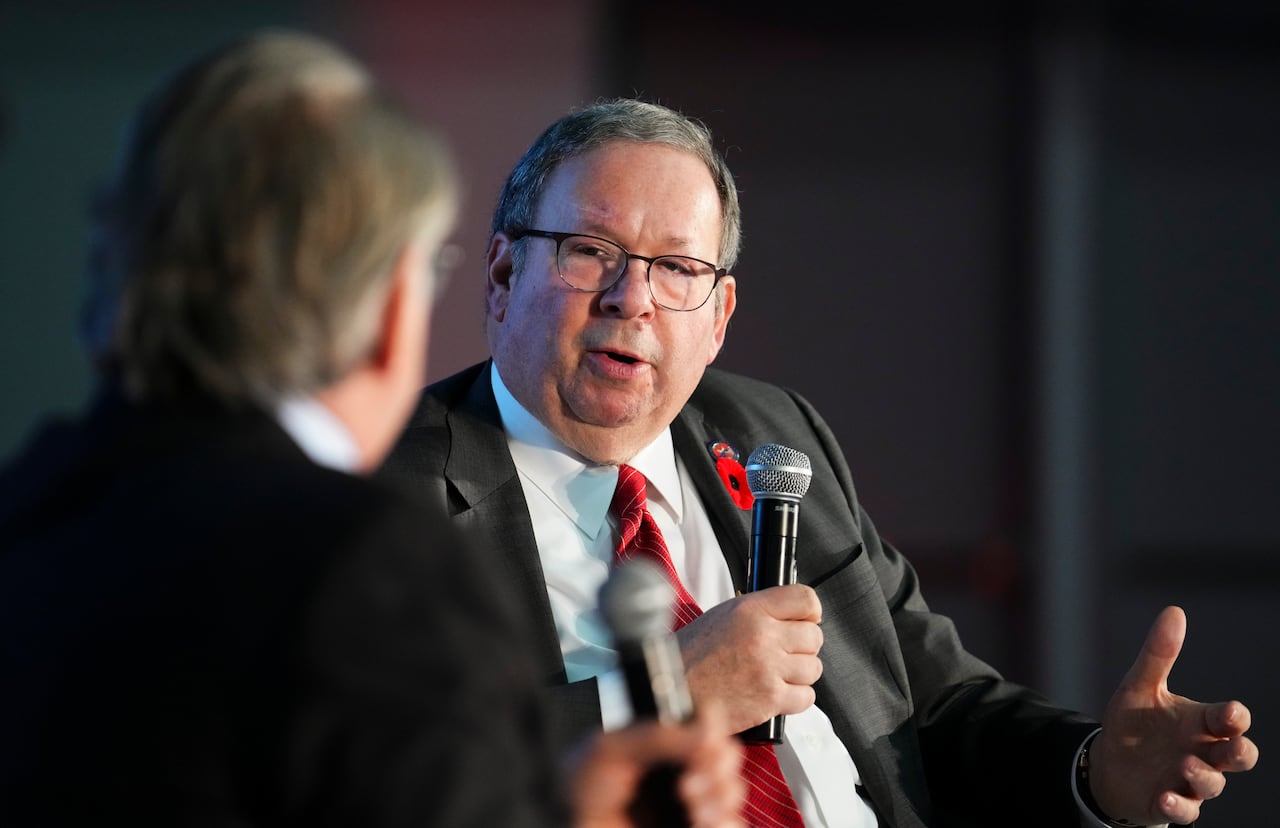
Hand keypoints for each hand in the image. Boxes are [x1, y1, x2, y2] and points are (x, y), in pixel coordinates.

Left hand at [566, 703, 745, 827]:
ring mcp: (691, 804)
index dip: (711, 728)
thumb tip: (705, 730)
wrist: (568, 827)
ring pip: (734, 792)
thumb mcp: (607, 750)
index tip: (701, 741)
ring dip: (720, 797)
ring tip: (692, 809)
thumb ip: (656, 734)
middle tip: (687, 784)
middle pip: (728, 755)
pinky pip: (734, 826)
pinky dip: (726, 824)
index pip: (706, 721)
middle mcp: (680, 769)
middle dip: (717, 768)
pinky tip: (701, 824)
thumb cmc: (578, 795)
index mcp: (662, 742)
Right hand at [676, 584, 822, 733]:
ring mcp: (769, 668)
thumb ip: (759, 612)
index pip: (806, 599)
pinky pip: (807, 697)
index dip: (809, 612)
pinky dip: (796, 698)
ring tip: (776, 674)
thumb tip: (792, 616)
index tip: (804, 620)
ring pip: (813, 668)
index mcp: (750, 609)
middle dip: (802, 646)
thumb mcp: (723, 616)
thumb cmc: (691, 656)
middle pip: (814, 636)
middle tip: (784, 653)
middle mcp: (763, 636)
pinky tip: (775, 692)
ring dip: (799, 673)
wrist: (673, 690)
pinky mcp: (771, 700)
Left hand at [1089, 606, 1257, 825]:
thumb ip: (1158, 655)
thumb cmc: (1133, 724)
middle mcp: (1201, 752)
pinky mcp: (1169, 803)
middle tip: (1232, 747)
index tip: (1231, 713)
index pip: (1228, 720)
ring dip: (1205, 777)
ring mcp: (1188, 780)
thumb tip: (1175, 611)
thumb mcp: (1139, 688)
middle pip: (1239, 756)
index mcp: (1199, 722)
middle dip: (1240, 752)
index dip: (1234, 718)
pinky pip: (1184, 812)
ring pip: (1213, 785)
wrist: (1109, 764)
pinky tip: (1165, 797)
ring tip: (1187, 765)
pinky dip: (1178, 806)